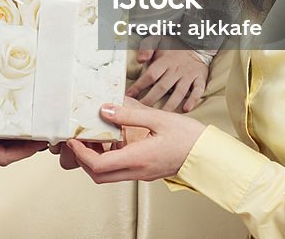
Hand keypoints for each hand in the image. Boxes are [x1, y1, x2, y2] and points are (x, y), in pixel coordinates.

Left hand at [65, 98, 205, 182]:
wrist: (209, 154)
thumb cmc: (189, 136)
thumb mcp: (158, 118)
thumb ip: (129, 114)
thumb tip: (105, 109)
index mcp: (138, 158)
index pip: (98, 165)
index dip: (81, 153)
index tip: (74, 140)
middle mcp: (138, 171)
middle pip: (99, 176)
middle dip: (84, 160)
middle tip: (80, 140)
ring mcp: (143, 174)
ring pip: (110, 175)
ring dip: (97, 160)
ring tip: (95, 138)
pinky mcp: (147, 172)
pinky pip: (122, 170)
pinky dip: (111, 159)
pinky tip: (115, 141)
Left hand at [127, 44, 208, 112]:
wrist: (196, 45)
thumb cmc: (173, 47)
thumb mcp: (158, 40)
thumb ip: (147, 47)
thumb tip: (140, 59)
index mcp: (164, 61)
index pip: (150, 75)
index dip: (138, 86)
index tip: (128, 96)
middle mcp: (176, 70)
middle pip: (162, 87)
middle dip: (150, 100)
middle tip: (140, 111)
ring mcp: (188, 75)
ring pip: (179, 92)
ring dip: (169, 105)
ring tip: (160, 116)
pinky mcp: (200, 79)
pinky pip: (198, 91)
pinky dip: (193, 100)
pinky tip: (186, 109)